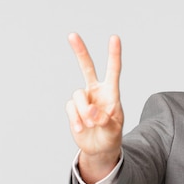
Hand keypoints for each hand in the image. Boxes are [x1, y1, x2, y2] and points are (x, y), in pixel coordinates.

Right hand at [66, 33, 123, 183]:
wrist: (100, 149)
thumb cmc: (111, 136)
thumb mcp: (113, 130)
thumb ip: (104, 120)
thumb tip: (91, 112)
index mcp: (111, 93)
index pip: (113, 71)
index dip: (114, 54)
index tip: (114, 38)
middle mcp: (96, 92)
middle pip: (87, 68)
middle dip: (80, 51)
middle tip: (72, 35)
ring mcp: (84, 100)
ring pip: (77, 95)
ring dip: (83, 111)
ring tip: (91, 125)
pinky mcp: (73, 108)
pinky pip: (70, 108)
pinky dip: (75, 119)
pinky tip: (80, 128)